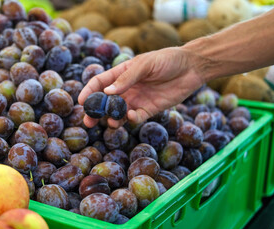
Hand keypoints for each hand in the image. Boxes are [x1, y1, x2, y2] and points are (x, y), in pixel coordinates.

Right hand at [78, 47, 205, 127]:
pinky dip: (131, 120)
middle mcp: (127, 88)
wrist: (192, 68)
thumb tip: (108, 92)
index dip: (89, 91)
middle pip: (106, 102)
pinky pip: (136, 117)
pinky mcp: (149, 109)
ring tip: (111, 122)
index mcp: (122, 73)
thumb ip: (127, 78)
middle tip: (88, 121)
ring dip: (112, 119)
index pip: (100, 83)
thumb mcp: (145, 65)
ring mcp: (137, 100)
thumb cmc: (167, 60)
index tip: (81, 102)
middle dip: (96, 111)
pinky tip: (130, 117)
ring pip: (119, 113)